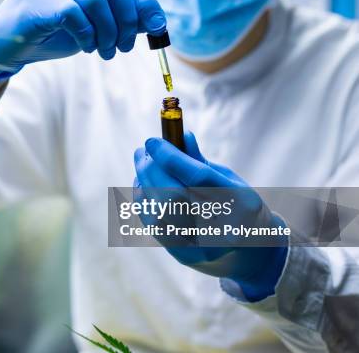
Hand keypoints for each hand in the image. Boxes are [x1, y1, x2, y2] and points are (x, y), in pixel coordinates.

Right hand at [0, 0, 165, 80]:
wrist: (7, 44)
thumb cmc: (51, 32)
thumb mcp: (93, 23)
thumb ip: (120, 17)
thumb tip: (156, 22)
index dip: (145, 1)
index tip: (158, 28)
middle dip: (128, 20)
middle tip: (125, 47)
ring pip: (97, 0)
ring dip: (108, 33)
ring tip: (104, 51)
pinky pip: (76, 15)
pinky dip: (86, 35)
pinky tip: (84, 46)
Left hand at [133, 132, 288, 300]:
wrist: (249, 252)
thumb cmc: (235, 205)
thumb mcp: (229, 179)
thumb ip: (201, 161)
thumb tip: (179, 135)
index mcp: (240, 203)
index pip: (197, 177)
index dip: (170, 157)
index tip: (152, 141)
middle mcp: (223, 229)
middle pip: (173, 196)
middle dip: (151, 170)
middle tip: (142, 152)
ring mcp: (202, 247)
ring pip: (159, 212)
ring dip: (143, 184)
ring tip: (142, 166)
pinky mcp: (183, 256)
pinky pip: (154, 226)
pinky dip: (143, 202)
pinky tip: (142, 186)